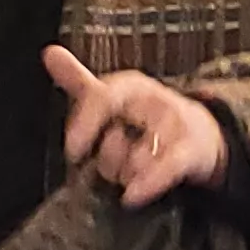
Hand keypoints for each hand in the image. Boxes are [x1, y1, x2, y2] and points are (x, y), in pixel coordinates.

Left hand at [45, 46, 229, 207]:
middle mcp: (155, 100)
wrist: (200, 132)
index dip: (86, 123)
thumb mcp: (113, 94)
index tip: (72, 150)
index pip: (105, 97)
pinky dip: (148, 184)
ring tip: (131, 173)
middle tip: (110, 164)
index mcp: (131, 86)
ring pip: (137, 157)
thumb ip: (78, 78)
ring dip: (127, 173)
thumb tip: (49, 52)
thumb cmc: (146, 115)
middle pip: (116, 137)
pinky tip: (131, 197)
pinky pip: (166, 168)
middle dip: (107, 158)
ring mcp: (175, 125)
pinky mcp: (190, 151)